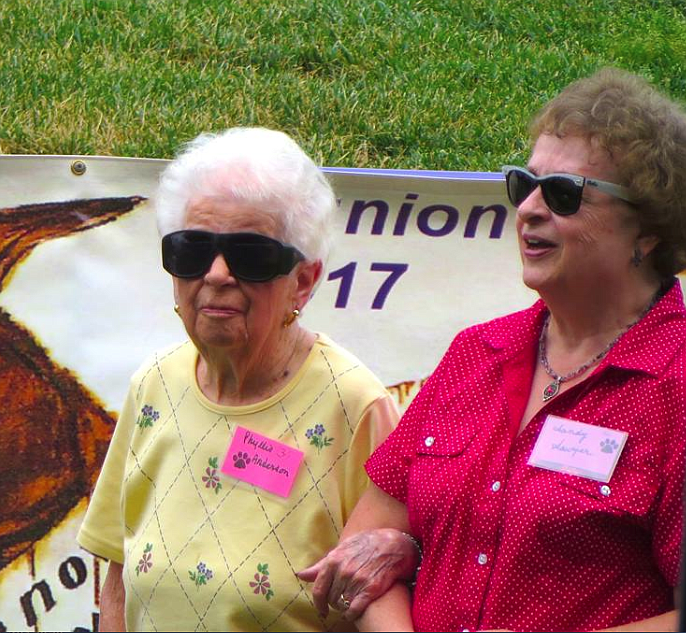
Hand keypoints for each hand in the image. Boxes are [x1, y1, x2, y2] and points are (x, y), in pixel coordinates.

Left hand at [297, 529, 419, 620]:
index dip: (318, 603)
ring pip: (342, 604)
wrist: (395, 544)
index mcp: (334, 559)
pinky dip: (352, 613)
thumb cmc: (368, 544)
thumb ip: (322, 564)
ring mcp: (357, 580)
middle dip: (334, 603)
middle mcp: (344, 570)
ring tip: (350, 602)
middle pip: (331, 599)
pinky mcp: (371, 588)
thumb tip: (301, 575)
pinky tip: (356, 610)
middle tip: (342, 602)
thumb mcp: (344, 548)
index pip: (319, 589)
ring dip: (344, 607)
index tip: (322, 610)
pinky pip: (355, 609)